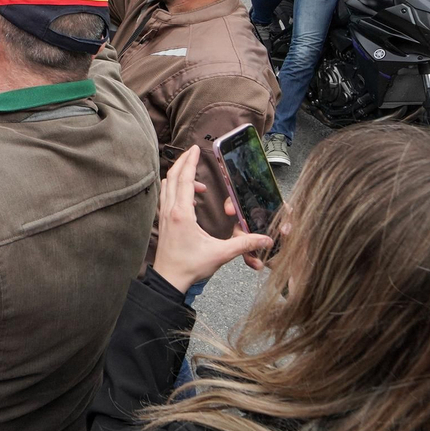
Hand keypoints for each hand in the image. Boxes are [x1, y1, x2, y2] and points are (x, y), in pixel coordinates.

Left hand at [152, 146, 273, 293]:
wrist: (169, 281)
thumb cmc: (190, 267)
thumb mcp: (220, 254)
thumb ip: (244, 245)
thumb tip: (265, 239)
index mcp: (182, 214)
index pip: (184, 179)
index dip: (190, 162)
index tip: (196, 149)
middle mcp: (169, 211)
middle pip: (171, 177)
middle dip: (182, 162)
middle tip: (193, 153)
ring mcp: (164, 216)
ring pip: (166, 186)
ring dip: (178, 176)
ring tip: (195, 179)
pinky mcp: (164, 223)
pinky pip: (166, 197)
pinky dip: (175, 189)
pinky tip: (189, 197)